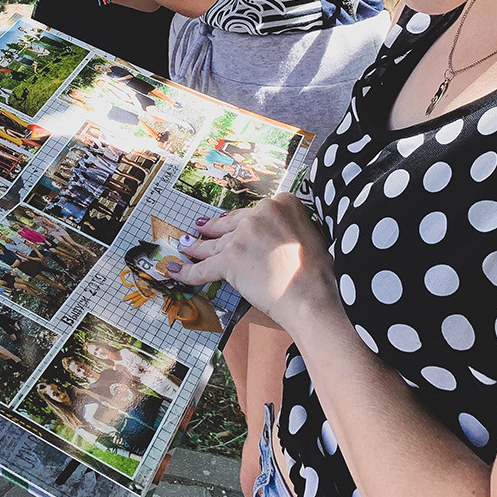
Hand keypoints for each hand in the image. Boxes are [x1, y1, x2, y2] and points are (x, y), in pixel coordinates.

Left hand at [166, 193, 335, 334]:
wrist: (312, 294)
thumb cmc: (319, 272)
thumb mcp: (312, 234)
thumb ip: (290, 227)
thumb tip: (281, 237)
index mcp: (283, 202)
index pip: (256, 212)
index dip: (243, 221)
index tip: (235, 223)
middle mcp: (260, 213)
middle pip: (231, 224)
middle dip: (214, 228)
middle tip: (202, 227)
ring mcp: (242, 235)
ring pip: (215, 243)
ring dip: (198, 247)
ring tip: (187, 245)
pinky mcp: (230, 258)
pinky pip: (204, 267)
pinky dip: (188, 271)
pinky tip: (177, 270)